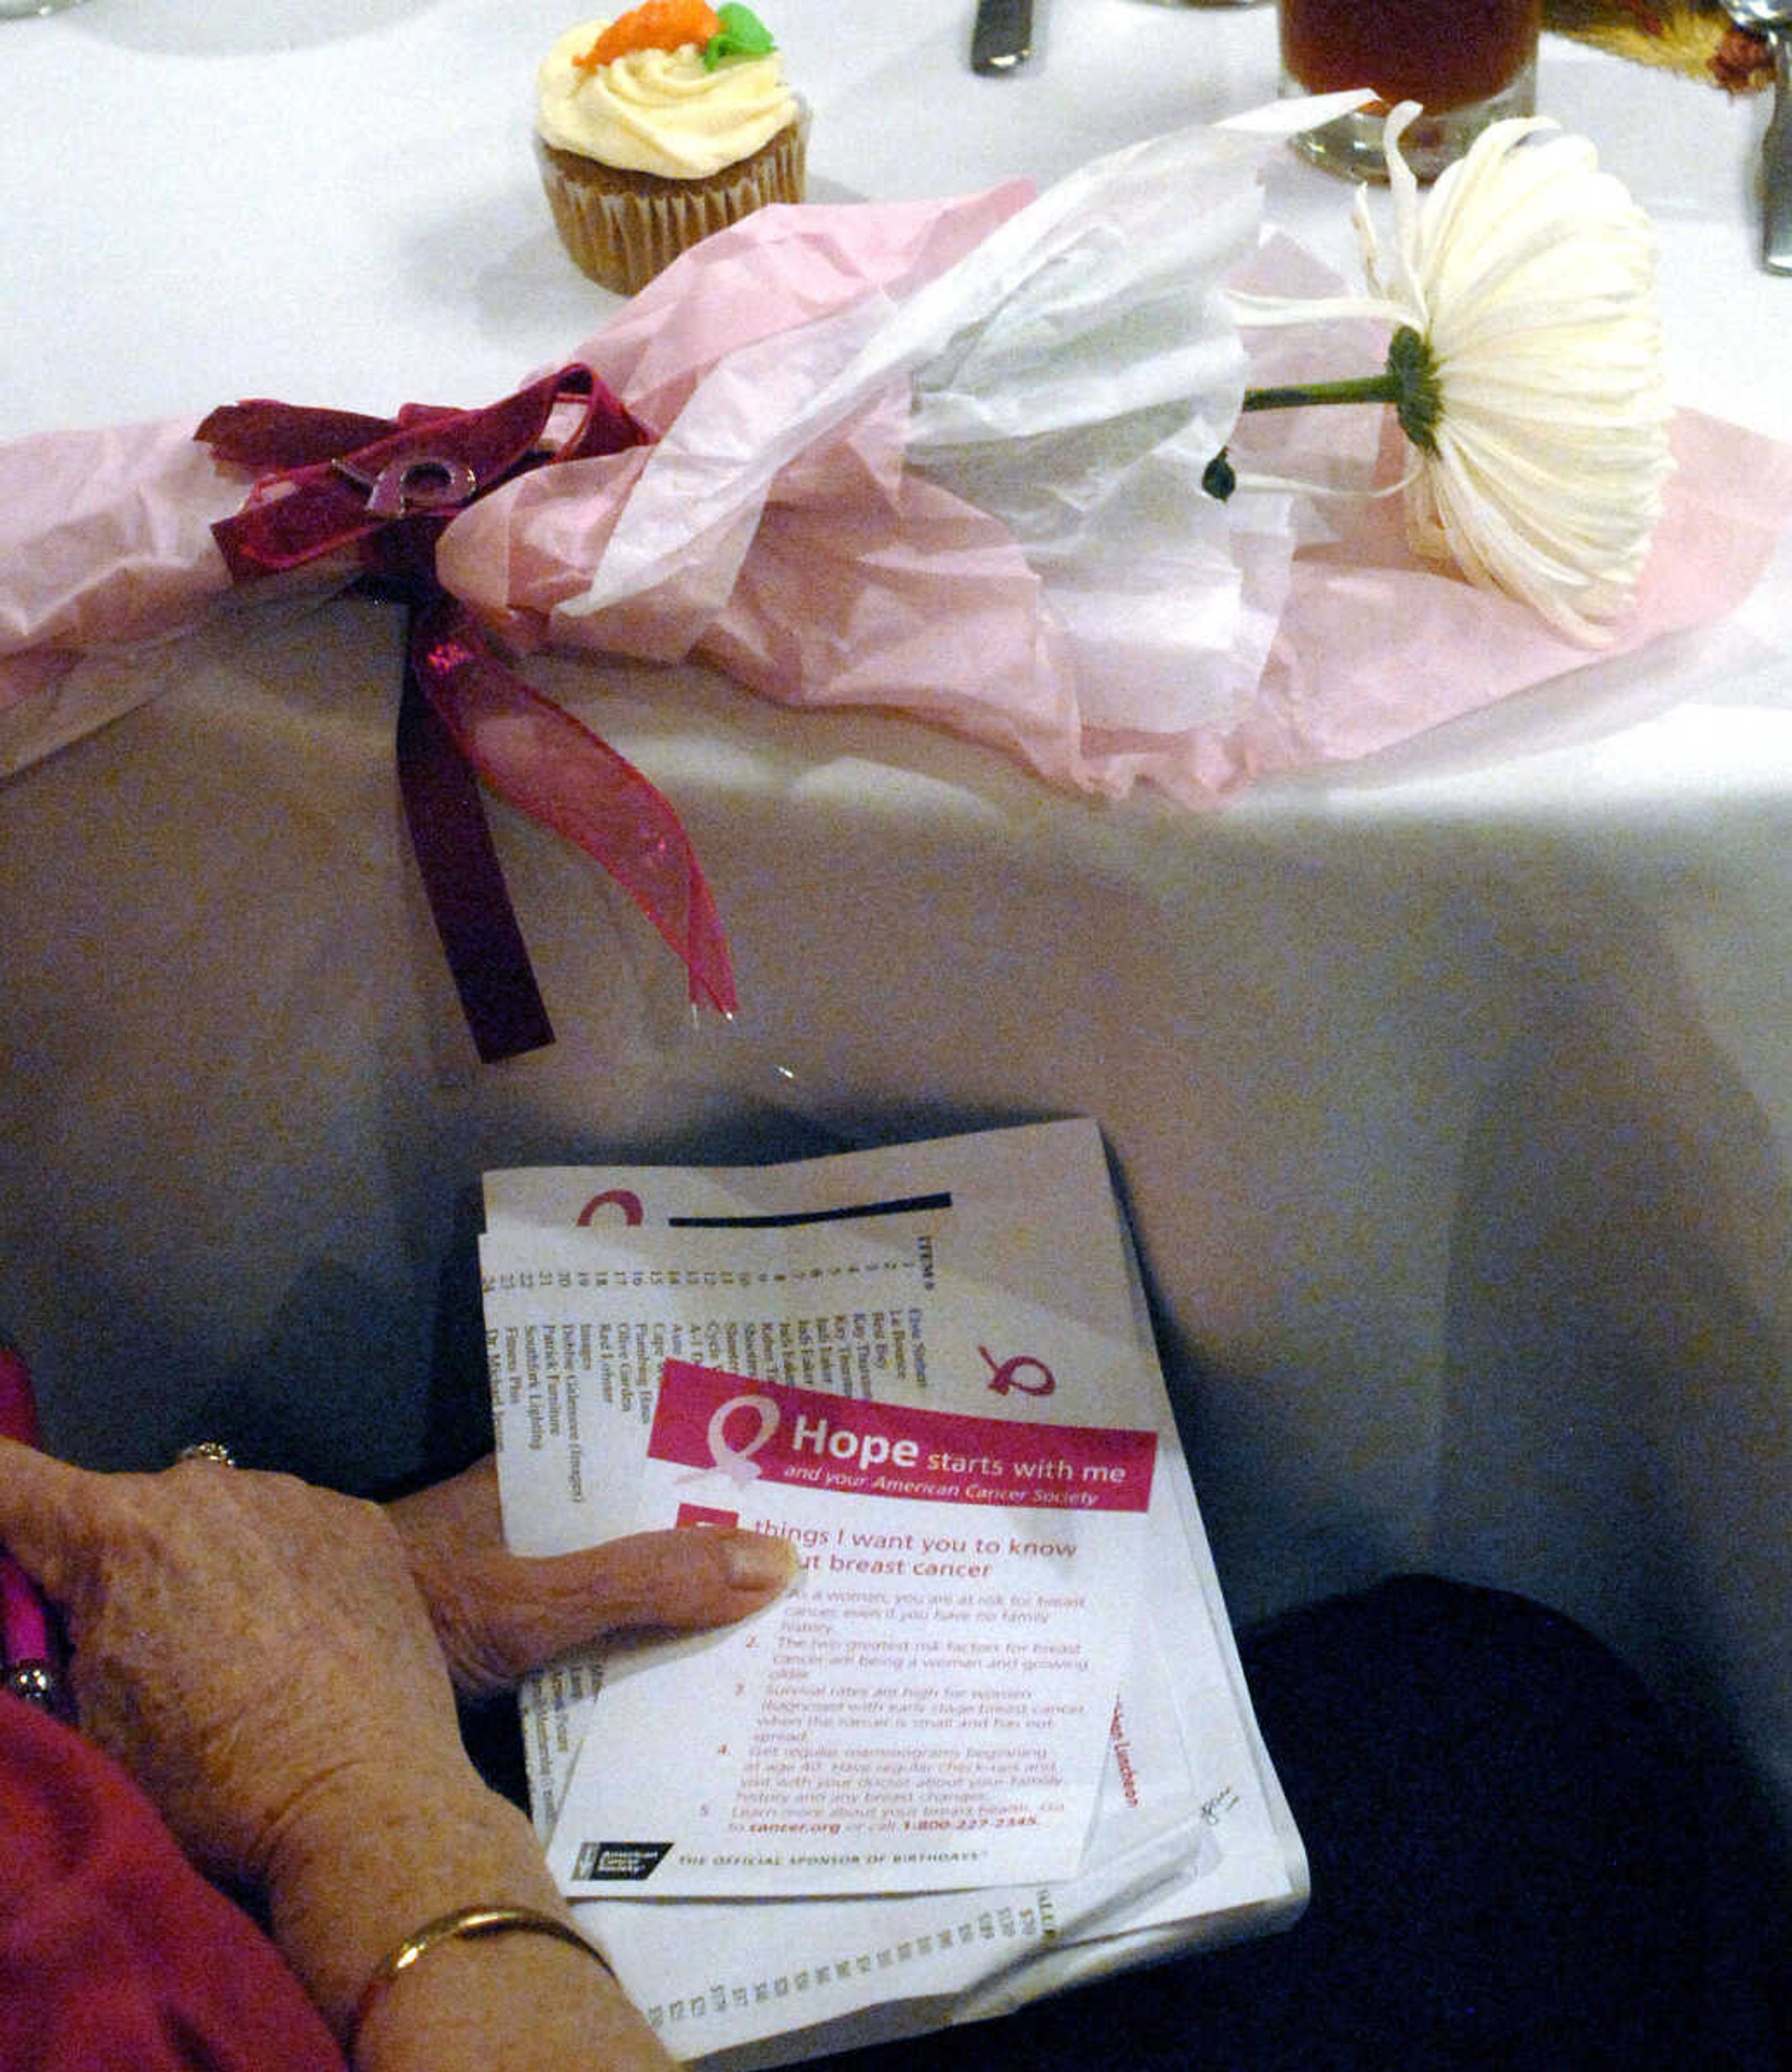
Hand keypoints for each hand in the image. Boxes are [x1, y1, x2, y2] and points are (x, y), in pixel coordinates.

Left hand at [0, 1442, 794, 1887]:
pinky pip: (21, 1494)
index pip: (311, 1528)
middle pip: (222, 1532)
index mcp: (363, 1525)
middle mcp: (281, 1505)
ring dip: (129, 1583)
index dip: (288, 1570)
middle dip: (211, 1584)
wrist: (334, 1772)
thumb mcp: (525, 1633)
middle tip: (219, 1659)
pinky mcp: (112, 1544)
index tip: (291, 1609)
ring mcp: (197, 1524)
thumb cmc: (416, 1707)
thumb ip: (648, 1586)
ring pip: (143, 1541)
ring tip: (141, 1651)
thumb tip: (780, 1563)